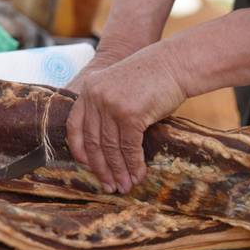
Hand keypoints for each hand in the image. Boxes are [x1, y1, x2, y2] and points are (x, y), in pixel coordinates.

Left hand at [66, 43, 185, 193]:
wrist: (175, 63)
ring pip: (111, 148)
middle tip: (109, 185)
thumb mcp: (118, 88)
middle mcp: (95, 98)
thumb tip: (105, 149)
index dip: (79, 150)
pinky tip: (138, 175)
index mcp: (88, 90)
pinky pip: (129, 147)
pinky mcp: (129, 114)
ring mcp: (111, 105)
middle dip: (101, 168)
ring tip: (125, 186)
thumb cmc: (150, 78)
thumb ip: (106, 110)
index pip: (74, 126)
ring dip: (119, 171)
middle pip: (93, 142)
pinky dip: (134, 165)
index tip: (86, 166)